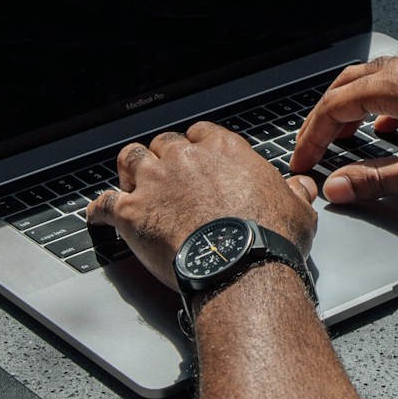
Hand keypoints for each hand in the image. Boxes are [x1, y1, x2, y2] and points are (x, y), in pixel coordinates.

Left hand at [87, 122, 318, 289]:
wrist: (241, 265)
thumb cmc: (269, 238)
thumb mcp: (297, 210)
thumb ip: (294, 193)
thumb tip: (301, 186)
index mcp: (224, 151)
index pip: (201, 134)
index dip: (196, 147)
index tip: (198, 159)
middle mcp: (185, 159)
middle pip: (163, 144)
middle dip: (162, 158)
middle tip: (166, 177)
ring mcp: (155, 182)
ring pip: (129, 160)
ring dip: (129, 171)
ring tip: (130, 182)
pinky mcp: (132, 213)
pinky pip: (104, 204)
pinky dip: (99, 210)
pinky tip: (96, 215)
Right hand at [290, 53, 397, 203]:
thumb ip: (377, 181)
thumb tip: (338, 187)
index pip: (334, 106)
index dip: (311, 137)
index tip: (302, 161)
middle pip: (348, 86)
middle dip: (325, 119)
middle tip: (313, 148)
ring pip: (374, 81)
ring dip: (352, 109)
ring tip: (343, 138)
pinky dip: (381, 106)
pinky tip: (391, 130)